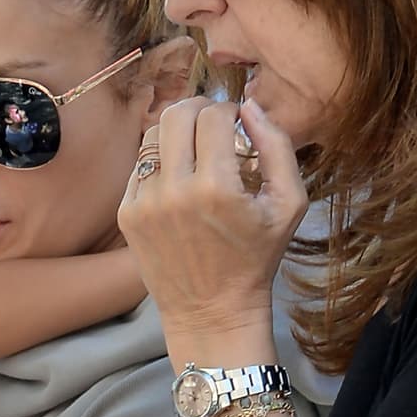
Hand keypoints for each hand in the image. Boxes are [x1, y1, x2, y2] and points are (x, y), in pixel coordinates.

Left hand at [119, 96, 307, 349]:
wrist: (211, 311)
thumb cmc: (256, 258)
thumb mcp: (288, 203)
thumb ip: (277, 146)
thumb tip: (249, 105)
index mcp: (216, 187)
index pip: (213, 115)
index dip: (229, 111)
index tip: (237, 126)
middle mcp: (174, 191)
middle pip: (176, 114)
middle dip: (199, 110)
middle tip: (213, 125)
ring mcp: (144, 203)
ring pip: (153, 135)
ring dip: (176, 132)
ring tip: (195, 151)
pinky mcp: (127, 214)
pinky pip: (140, 166)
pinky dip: (161, 163)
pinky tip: (179, 181)